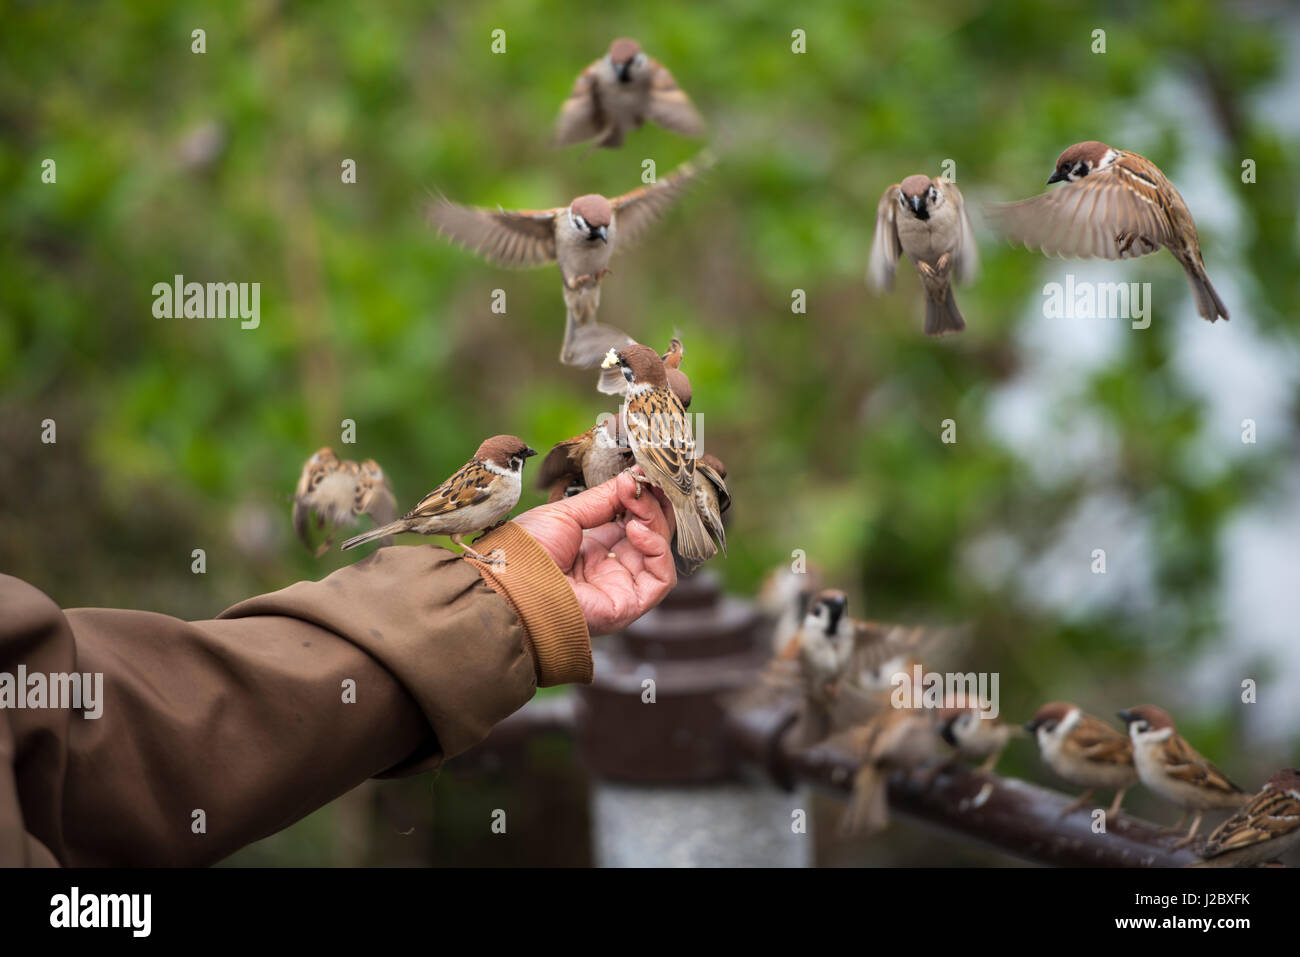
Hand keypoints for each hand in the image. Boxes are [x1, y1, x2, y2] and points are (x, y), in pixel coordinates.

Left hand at [513, 470, 676, 635]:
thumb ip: (604, 498)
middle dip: (651, 504)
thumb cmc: (526, 551)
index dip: (641, 497)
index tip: (639, 473)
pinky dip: (658, 548)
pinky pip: (662, 578)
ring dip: (655, 521)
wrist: (511, 582)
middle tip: (640, 482)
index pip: (634, 521)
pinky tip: (637, 529)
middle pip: (651, 534)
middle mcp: (612, 568)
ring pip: (659, 552)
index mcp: (595, 549)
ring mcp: (622, 587)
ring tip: (634, 502)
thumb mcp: (566, 514)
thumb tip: (632, 478)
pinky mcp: (629, 604)